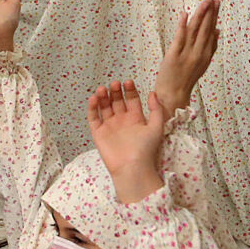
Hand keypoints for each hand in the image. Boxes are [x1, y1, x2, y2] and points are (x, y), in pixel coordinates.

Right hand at [87, 80, 168, 202]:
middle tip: (114, 84)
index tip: (128, 81)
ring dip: (103, 97)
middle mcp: (122, 121)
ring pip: (104, 107)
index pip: (132, 100)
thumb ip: (156, 109)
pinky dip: (92, 108)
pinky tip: (94, 98)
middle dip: (115, 91)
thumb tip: (153, 93)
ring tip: (103, 89)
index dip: (129, 90)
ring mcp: (109, 127)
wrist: (133, 167)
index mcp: (136, 119)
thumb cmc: (146, 149)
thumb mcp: (156, 127)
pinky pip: (93, 118)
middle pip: (117, 101)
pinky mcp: (98, 133)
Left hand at [152, 0, 218, 114]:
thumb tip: (217, 31)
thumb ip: (210, 47)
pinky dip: (183, 25)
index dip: (214, 17)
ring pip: (195, 30)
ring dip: (200, 14)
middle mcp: (199, 53)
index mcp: (206, 55)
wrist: (173, 95)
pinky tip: (185, 14)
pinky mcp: (174, 56)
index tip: (217, 3)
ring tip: (205, 1)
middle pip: (205, 29)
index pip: (212, 32)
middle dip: (210, 12)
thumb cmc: (185, 79)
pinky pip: (180, 38)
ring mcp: (187, 54)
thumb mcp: (202, 63)